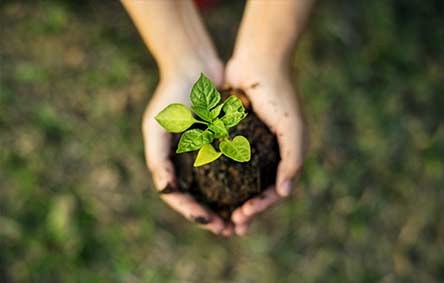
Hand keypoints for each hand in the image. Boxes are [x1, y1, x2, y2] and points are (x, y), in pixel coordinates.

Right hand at [142, 62, 233, 235]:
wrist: (194, 66)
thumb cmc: (172, 96)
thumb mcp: (157, 126)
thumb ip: (158, 158)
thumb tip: (166, 188)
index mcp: (170, 163)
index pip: (179, 197)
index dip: (194, 213)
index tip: (211, 223)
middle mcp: (187, 162)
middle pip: (200, 198)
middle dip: (213, 217)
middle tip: (230, 230)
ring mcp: (206, 154)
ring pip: (218, 189)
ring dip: (228, 206)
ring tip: (243, 219)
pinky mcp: (224, 143)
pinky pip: (232, 169)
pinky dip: (239, 184)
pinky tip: (252, 194)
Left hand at [225, 56, 308, 235]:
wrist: (259, 61)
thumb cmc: (279, 95)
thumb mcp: (292, 129)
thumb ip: (293, 160)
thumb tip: (284, 192)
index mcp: (285, 156)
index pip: (274, 191)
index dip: (260, 208)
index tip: (242, 218)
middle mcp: (270, 154)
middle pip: (257, 191)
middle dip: (246, 211)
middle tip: (231, 228)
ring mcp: (252, 146)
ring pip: (241, 181)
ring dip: (232, 200)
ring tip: (219, 216)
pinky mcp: (235, 136)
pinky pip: (228, 162)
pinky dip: (221, 177)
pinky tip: (209, 189)